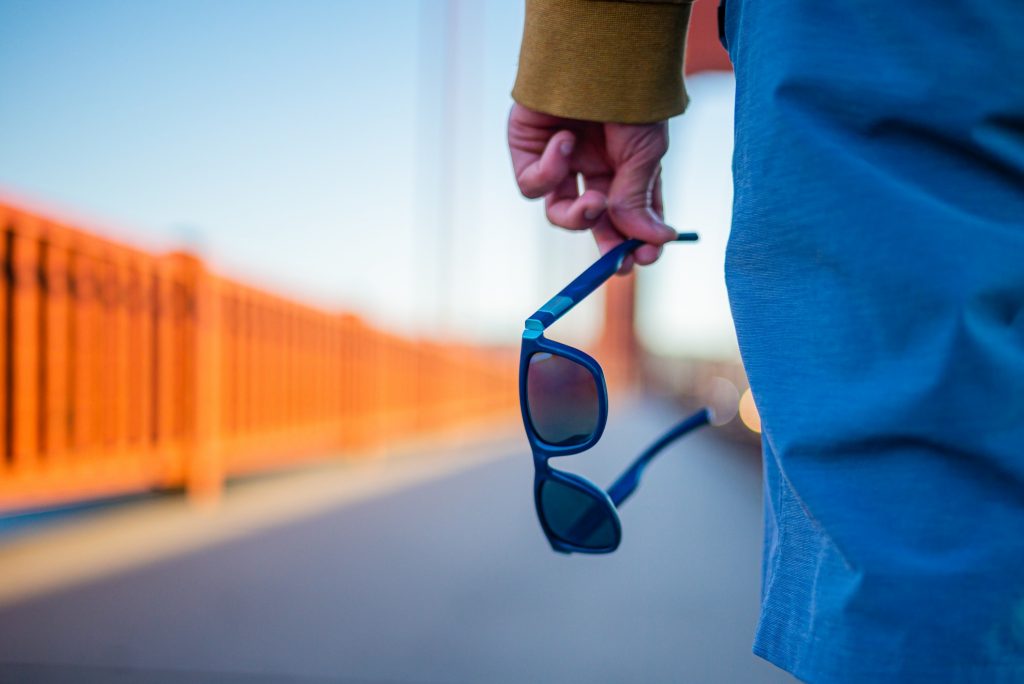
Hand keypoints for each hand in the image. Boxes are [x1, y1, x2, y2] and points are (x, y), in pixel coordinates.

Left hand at [508, 103, 675, 271]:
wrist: (593, 55)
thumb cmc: (626, 99)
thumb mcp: (644, 153)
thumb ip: (637, 200)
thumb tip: (652, 242)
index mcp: (624, 166)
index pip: (629, 215)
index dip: (636, 240)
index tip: (645, 258)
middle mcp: (591, 166)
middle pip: (593, 220)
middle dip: (605, 242)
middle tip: (616, 264)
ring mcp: (558, 161)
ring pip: (559, 211)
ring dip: (577, 215)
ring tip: (594, 200)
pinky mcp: (526, 153)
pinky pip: (533, 184)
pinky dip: (549, 170)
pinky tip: (565, 140)